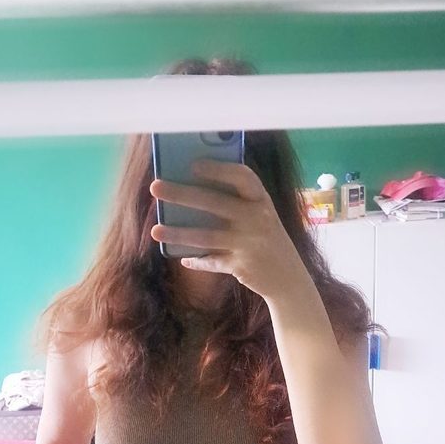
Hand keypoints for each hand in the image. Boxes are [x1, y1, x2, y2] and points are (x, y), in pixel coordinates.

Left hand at [150, 159, 306, 302]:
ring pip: (206, 236)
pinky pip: (211, 261)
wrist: (289, 278)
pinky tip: (182, 258)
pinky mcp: (241, 267)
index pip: (242, 177)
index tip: (193, 164)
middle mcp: (258, 219)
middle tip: (155, 187)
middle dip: (182, 194)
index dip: (218, 169)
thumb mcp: (261, 217)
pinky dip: (196, 261)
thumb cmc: (267, 240)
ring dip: (177, 234)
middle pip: (214, 203)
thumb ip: (238, 204)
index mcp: (262, 201)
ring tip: (155, 230)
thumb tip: (193, 190)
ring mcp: (249, 244)